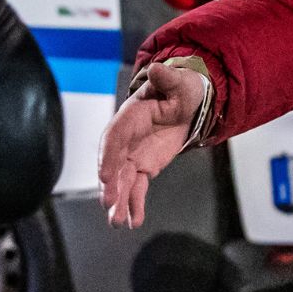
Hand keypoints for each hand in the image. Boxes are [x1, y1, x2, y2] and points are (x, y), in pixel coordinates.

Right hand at [96, 61, 208, 228]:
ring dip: (118, 202)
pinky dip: (135, 205)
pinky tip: (134, 222)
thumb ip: (167, 79)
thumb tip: (157, 69)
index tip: (104, 176)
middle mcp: (125, 139)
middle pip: (113, 164)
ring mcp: (132, 155)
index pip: (113, 138)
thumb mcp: (179, 83)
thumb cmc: (180, 90)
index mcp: (129, 116)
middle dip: (110, 185)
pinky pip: (136, 189)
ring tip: (117, 222)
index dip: (107, 157)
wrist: (187, 104)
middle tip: (109, 204)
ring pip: (121, 181)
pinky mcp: (143, 168)